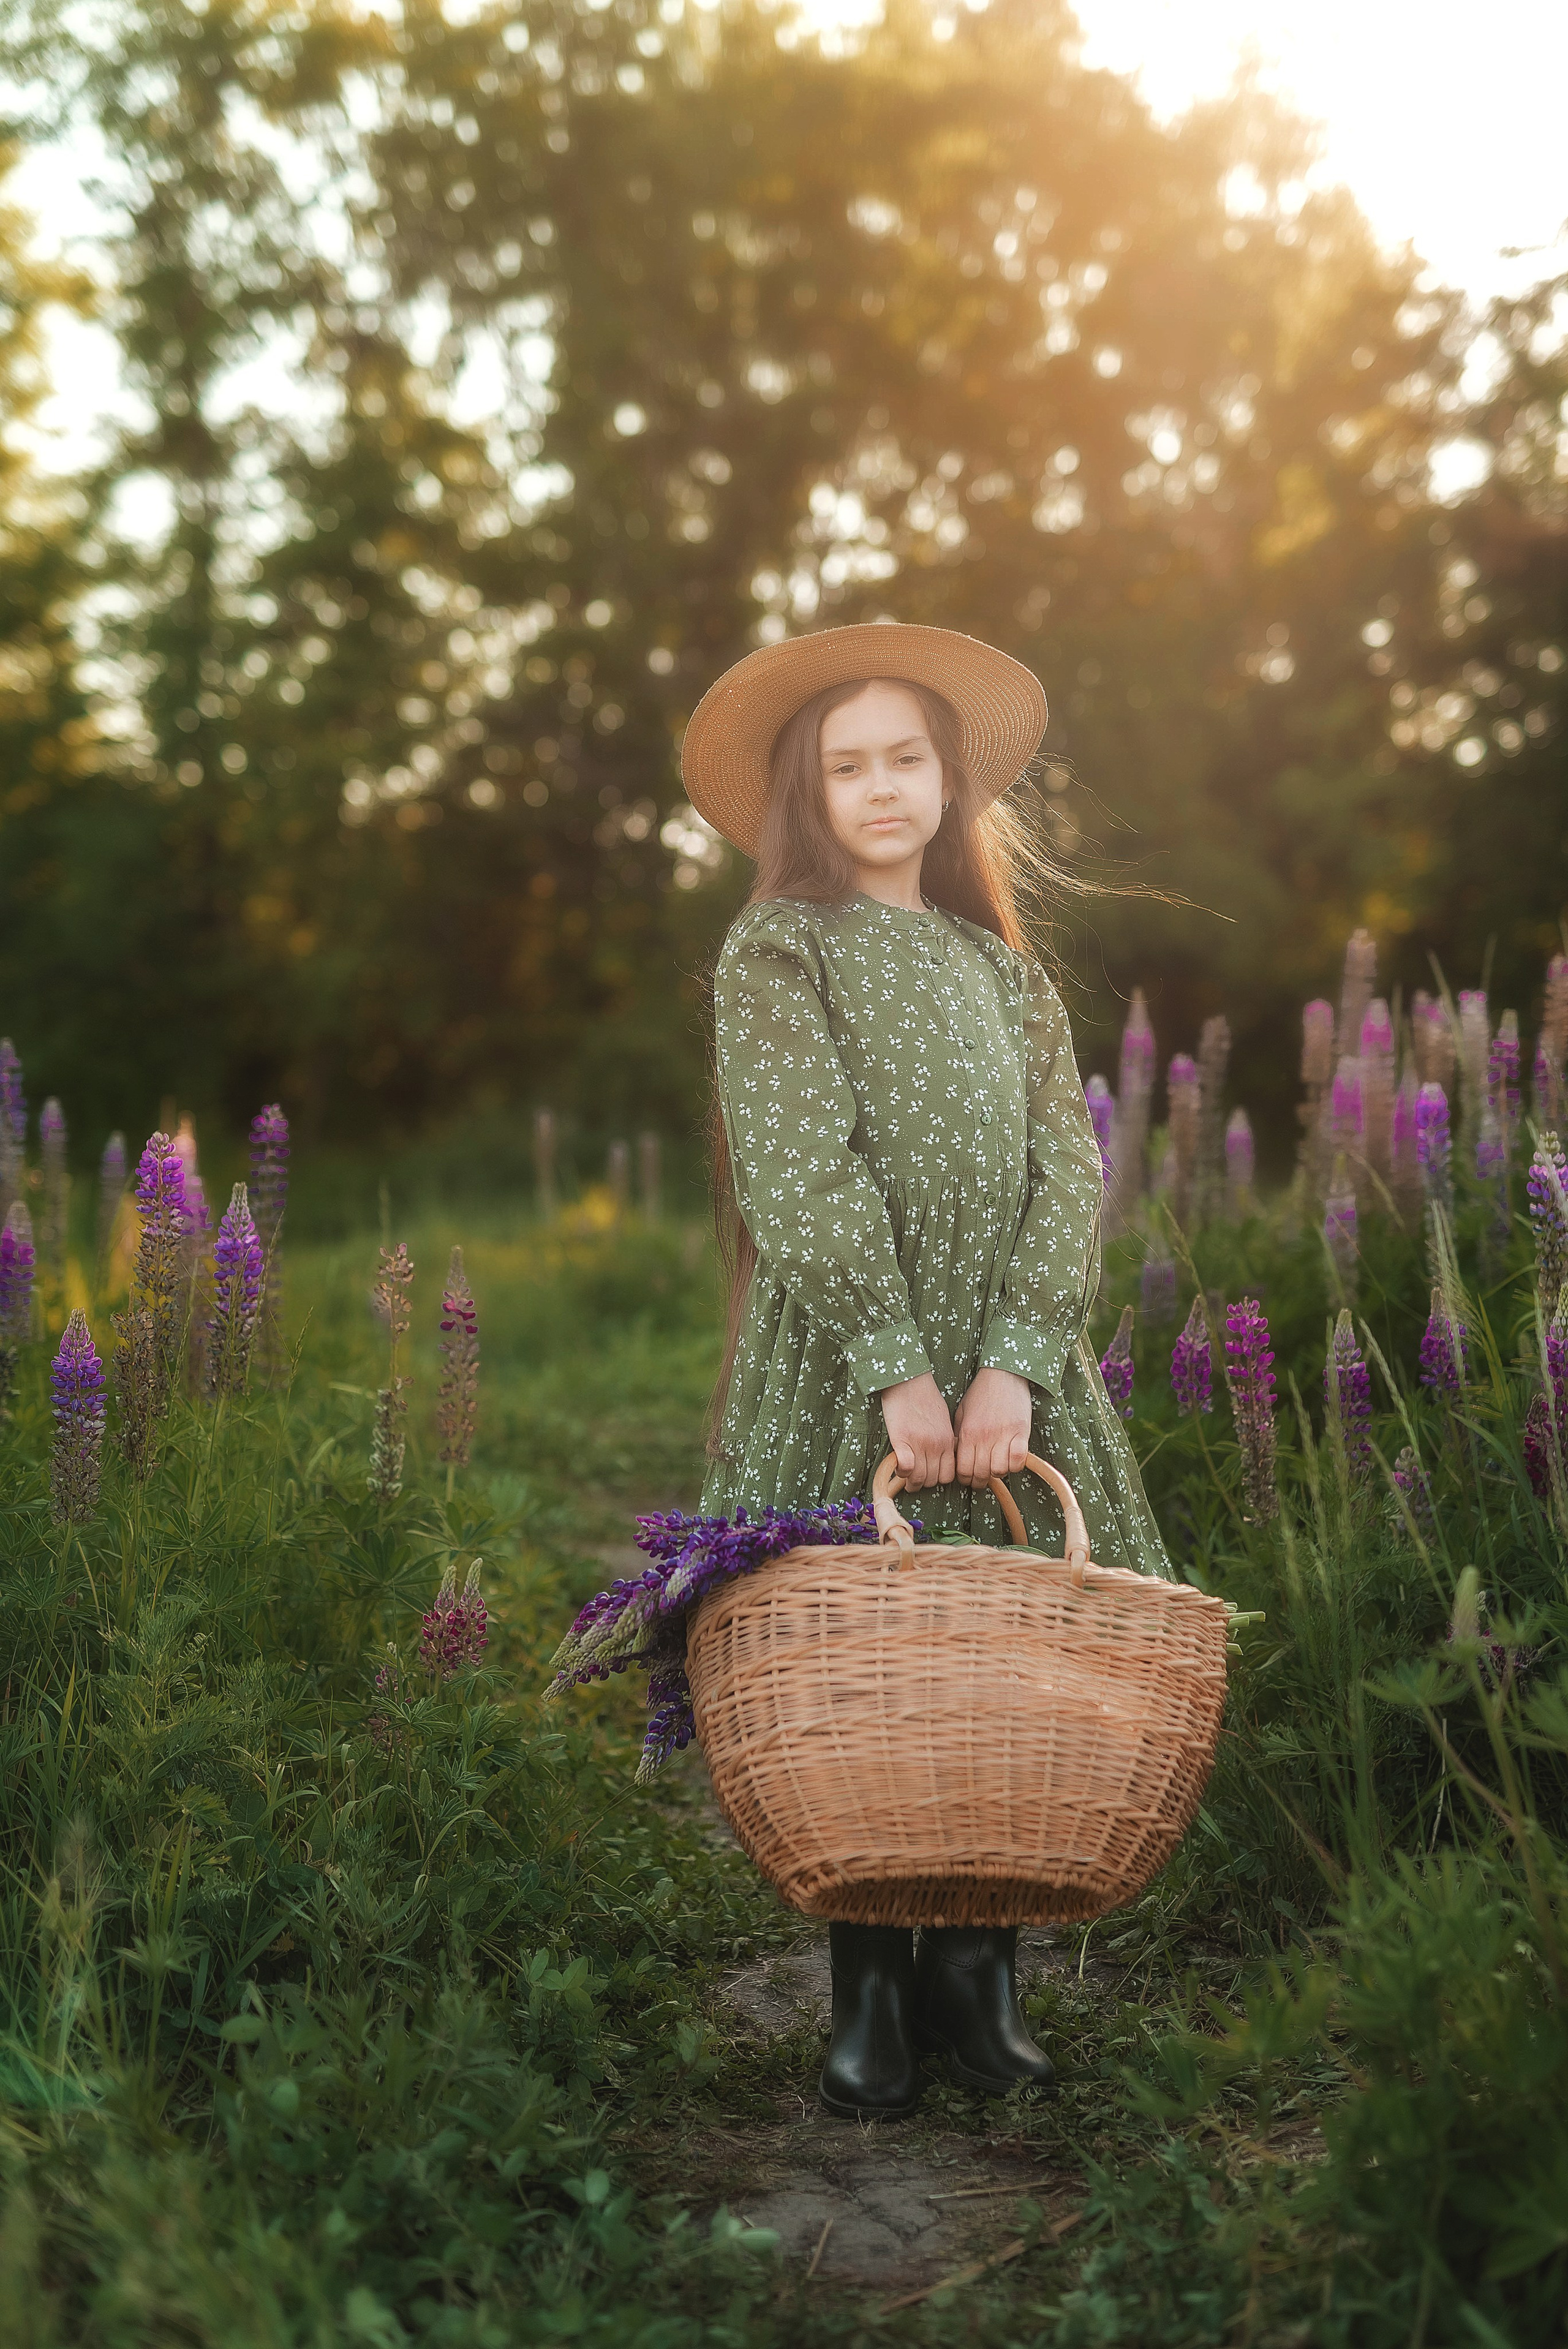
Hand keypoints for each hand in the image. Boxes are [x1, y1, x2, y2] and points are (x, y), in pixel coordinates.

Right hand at [879, 1372, 955, 1489]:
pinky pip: (906, 1468)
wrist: (908, 1380)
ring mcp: (920, 1444)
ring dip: (910, 1481)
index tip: (928, 1475)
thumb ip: (944, 1438)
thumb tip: (942, 1453)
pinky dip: (901, 1472)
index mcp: (948, 1441)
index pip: (949, 1475)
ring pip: (919, 1478)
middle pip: (934, 1480)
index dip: (937, 1479)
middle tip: (913, 1478)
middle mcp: (937, 1446)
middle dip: (923, 1482)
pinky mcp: (902, 1440)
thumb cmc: (924, 1396)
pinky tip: (897, 1467)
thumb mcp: (943, 1419)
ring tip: (904, 1475)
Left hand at [953, 1367, 1032, 1487]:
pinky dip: (1015, 1464)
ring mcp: (1003, 1435)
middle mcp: (984, 1437)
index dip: (965, 1479)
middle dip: (981, 1481)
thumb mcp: (962, 1412)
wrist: (1003, 1374)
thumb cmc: (980, 1393)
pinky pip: (1018, 1460)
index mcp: (967, 1433)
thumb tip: (956, 1456)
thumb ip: (959, 1435)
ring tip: (997, 1467)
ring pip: (1000, 1470)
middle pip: (981, 1474)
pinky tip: (1012, 1459)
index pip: (963, 1470)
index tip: (969, 1478)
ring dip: (999, 1473)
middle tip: (983, 1478)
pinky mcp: (1021, 1432)